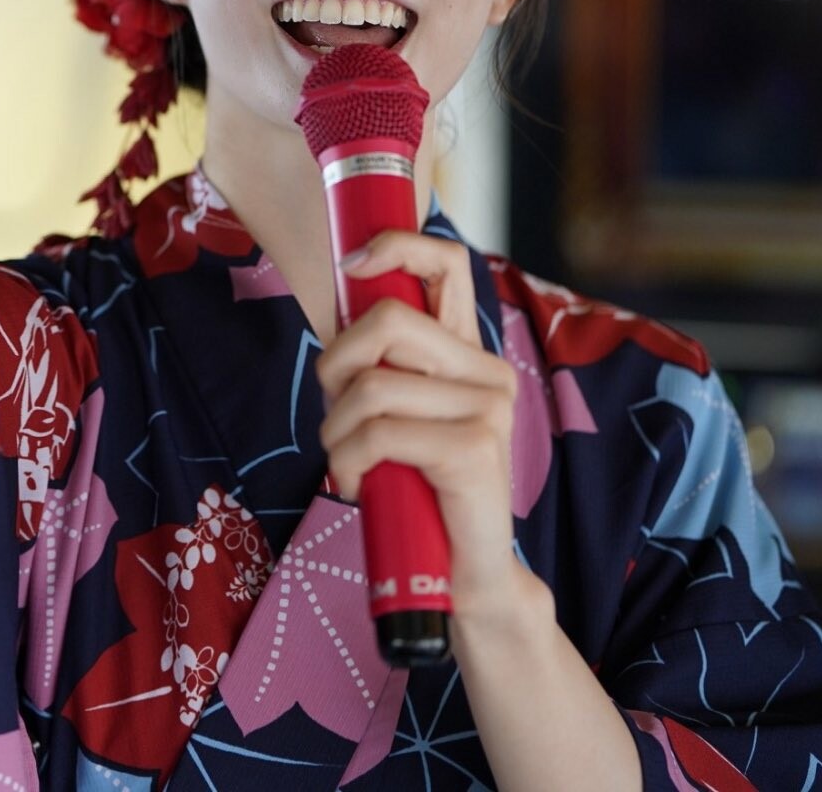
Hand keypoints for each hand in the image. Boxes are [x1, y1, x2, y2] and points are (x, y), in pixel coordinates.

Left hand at [315, 231, 523, 616]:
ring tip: (348, 463)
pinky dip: (349, 462)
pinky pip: (379, 433)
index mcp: (467, 353)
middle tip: (335, 414)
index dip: (396, 246)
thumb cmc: (416, 490)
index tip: (349, 267)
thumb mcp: (393, 414)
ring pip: (372, 385)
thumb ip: (377, 365)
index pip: (448, 265)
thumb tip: (332, 304)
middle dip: (335, 367)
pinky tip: (360, 486)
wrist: (461, 574)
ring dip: (336, 431)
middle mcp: (487, 370)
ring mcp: (488, 407)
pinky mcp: (475, 449)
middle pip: (387, 321)